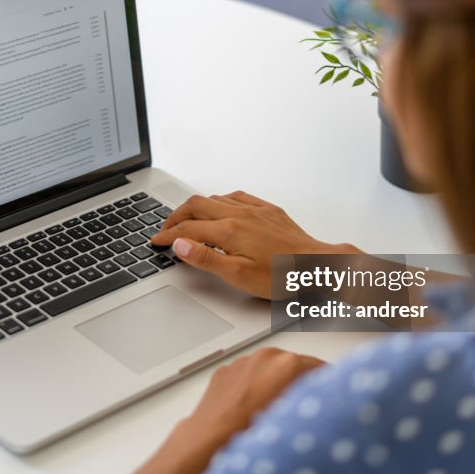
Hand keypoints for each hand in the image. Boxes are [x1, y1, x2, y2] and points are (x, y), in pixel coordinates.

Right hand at [150, 190, 359, 297]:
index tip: (156, 242)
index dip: (168, 235)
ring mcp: (255, 210)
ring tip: (186, 220)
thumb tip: (180, 244)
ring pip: (215, 198)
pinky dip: (219, 201)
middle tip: (165, 230)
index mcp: (229, 231)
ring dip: (195, 207)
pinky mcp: (269, 210)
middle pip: (196, 206)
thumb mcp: (238, 275)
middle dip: (175, 216)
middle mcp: (239, 214)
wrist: (317, 266)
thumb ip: (206, 258)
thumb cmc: (283, 276)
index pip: (187, 229)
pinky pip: (237, 196)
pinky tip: (220, 208)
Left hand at [182, 347, 325, 437]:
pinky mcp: (226, 371)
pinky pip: (247, 374)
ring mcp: (243, 361)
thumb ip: (309, 400)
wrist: (211, 438)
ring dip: (275, 382)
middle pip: (293, 365)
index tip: (329, 390)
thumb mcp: (294, 416)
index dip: (327, 381)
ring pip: (268, 368)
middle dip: (300, 381)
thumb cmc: (249, 431)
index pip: (319, 367)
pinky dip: (253, 385)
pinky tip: (252, 406)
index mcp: (287, 363)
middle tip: (303, 403)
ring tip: (275, 408)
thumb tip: (318, 400)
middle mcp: (265, 357)